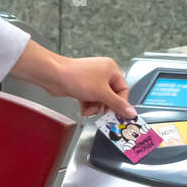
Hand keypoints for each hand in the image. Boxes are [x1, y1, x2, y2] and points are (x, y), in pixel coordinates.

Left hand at [11, 42, 135, 119]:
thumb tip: (131, 112)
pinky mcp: (82, 86)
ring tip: (87, 109)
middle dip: (104, 107)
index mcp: (112, 70)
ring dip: (94, 107)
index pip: (123, 90)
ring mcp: (92, 80)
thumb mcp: (102, 94)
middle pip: (111, 96)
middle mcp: (103, 73)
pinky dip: (87, 105)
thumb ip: (117, 104)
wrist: (55, 76)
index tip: (118, 116)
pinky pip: (90, 99)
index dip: (121, 104)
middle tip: (103, 117)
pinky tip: (82, 108)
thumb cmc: (78, 78)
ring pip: (99, 100)